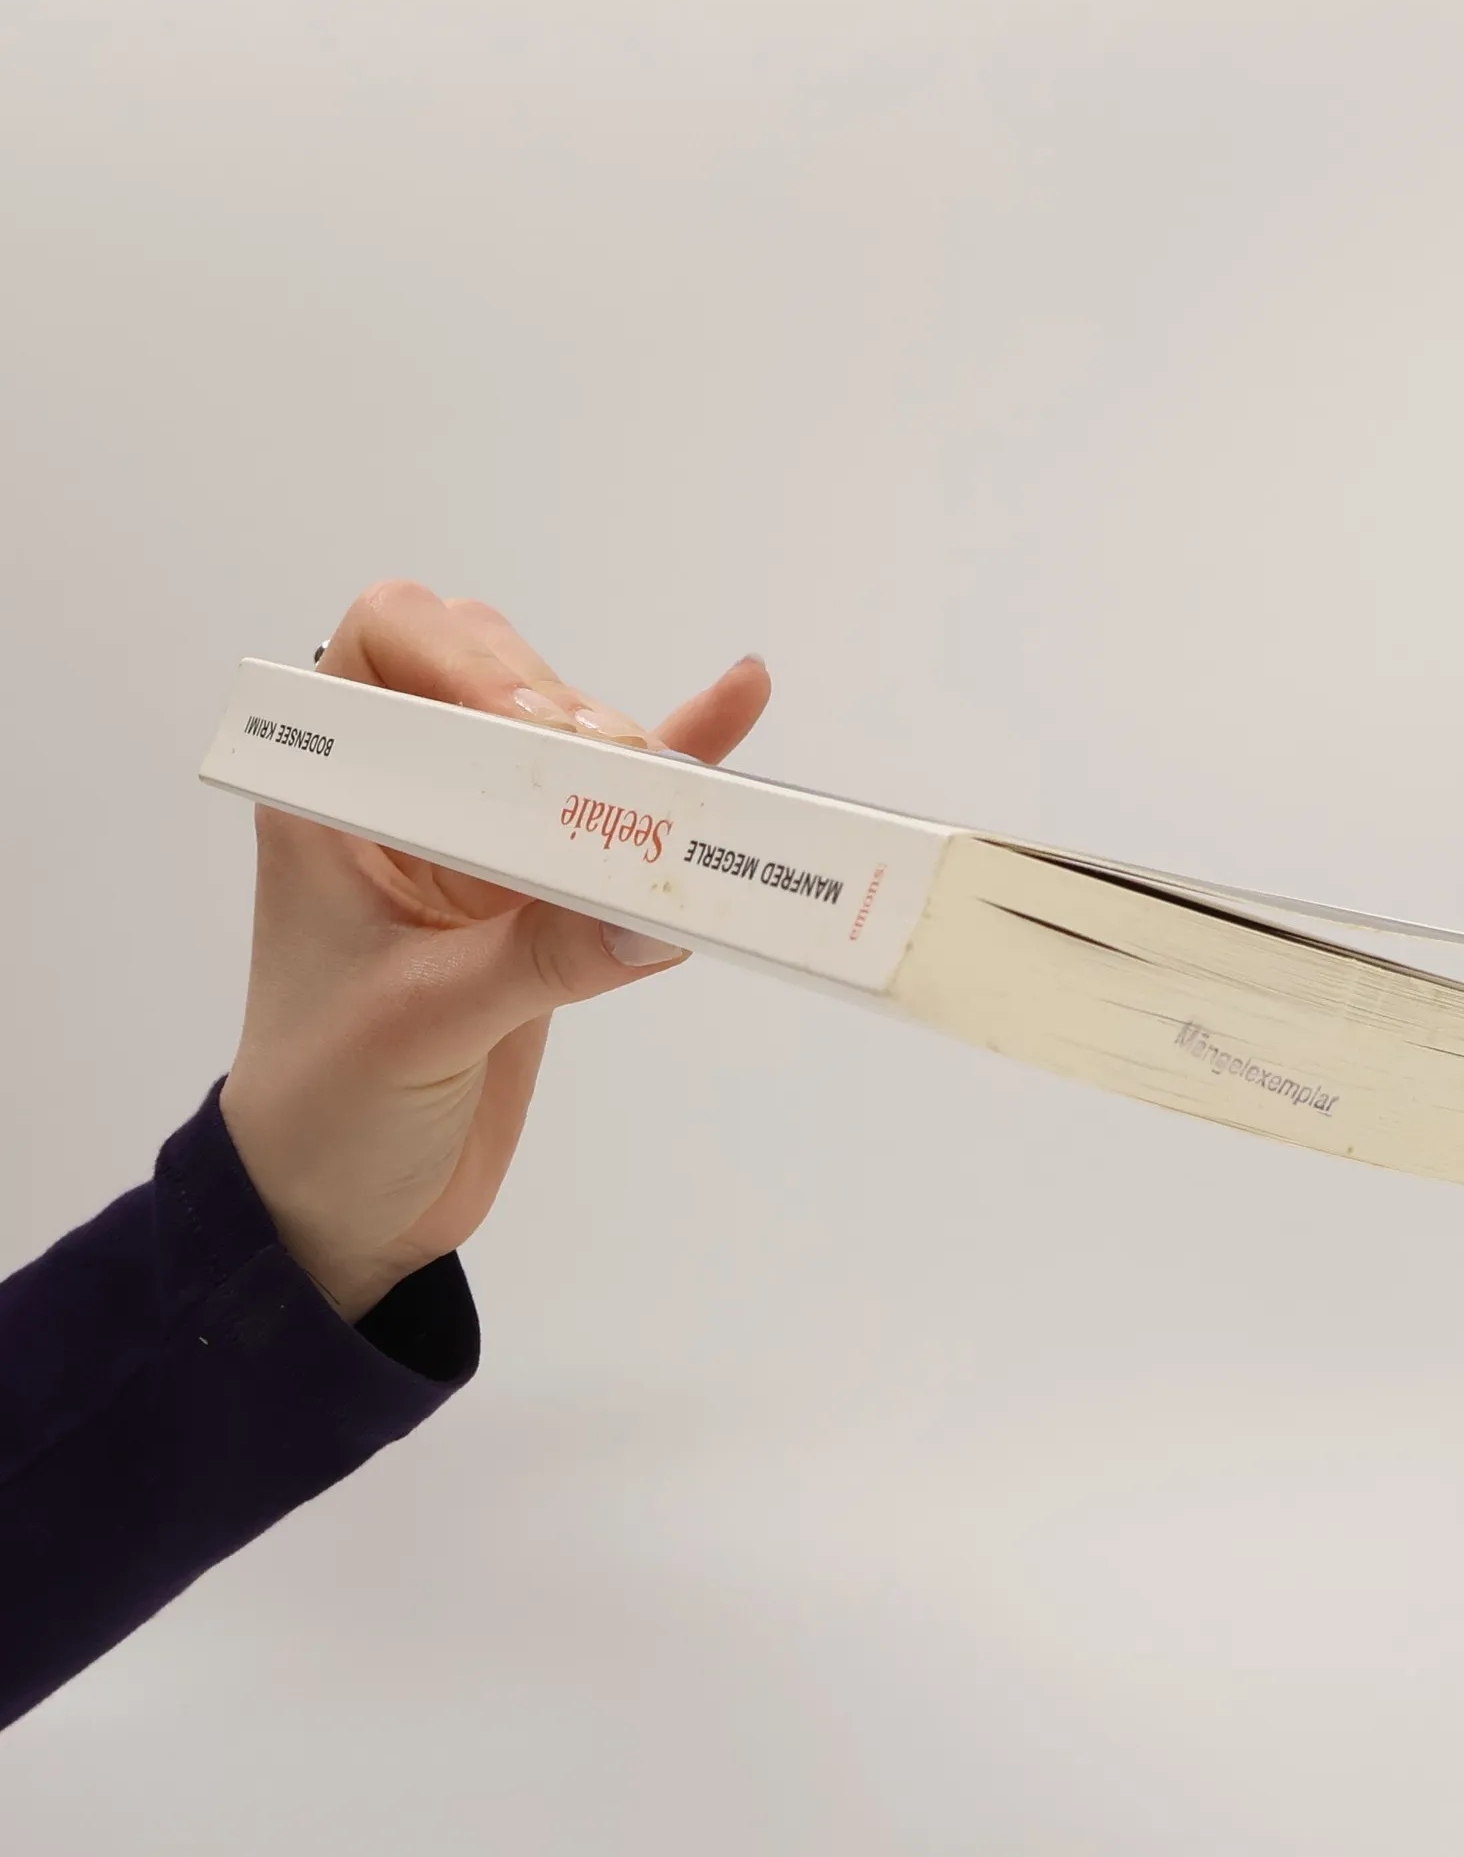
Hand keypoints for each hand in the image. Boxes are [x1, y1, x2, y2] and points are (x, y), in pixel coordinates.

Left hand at [219, 581, 771, 1320]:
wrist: (344, 1207)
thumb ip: (536, 962)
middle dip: (558, 700)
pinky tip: (742, 701)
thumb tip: (656, 913)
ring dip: (625, 746)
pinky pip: (619, 813)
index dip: (462, 660)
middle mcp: (410, 799)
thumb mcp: (419, 1028)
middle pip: (491, 672)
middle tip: (611, 768)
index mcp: (335, 802)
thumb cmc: (329, 1109)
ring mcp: (486, 844)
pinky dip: (679, 765)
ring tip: (667, 788)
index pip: (384, 649)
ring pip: (565, 736)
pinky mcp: (548, 898)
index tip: (531, 725)